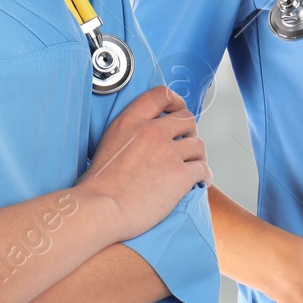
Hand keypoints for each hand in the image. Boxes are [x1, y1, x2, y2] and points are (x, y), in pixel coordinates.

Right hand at [77, 85, 210, 239]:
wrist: (101, 208)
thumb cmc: (97, 185)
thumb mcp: (107, 144)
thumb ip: (127, 134)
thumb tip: (139, 142)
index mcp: (130, 122)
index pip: (161, 95)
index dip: (175, 101)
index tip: (177, 110)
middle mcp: (152, 132)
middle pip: (186, 119)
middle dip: (189, 131)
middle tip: (186, 143)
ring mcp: (168, 152)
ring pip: (198, 144)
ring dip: (198, 154)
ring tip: (194, 164)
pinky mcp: (180, 175)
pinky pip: (203, 168)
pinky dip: (205, 175)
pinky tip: (201, 181)